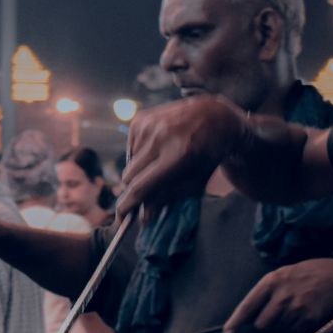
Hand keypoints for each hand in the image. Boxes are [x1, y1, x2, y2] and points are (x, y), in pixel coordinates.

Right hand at [117, 94, 245, 219]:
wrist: (213, 116)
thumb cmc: (207, 155)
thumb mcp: (196, 182)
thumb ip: (169, 198)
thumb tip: (144, 214)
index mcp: (178, 155)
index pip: (142, 185)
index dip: (128, 204)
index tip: (119, 217)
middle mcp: (160, 137)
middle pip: (130, 175)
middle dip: (134, 187)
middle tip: (143, 192)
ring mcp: (149, 125)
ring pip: (130, 163)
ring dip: (140, 169)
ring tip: (160, 162)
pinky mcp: (141, 118)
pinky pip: (131, 148)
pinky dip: (140, 154)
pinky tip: (157, 148)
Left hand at [224, 258, 332, 332]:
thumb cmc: (302, 275)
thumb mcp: (280, 275)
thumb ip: (263, 294)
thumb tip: (247, 318)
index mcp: (271, 281)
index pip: (247, 306)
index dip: (235, 322)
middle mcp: (282, 295)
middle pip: (261, 324)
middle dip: (265, 322)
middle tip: (276, 310)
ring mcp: (296, 308)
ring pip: (278, 329)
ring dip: (282, 323)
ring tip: (294, 306)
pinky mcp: (309, 318)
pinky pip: (293, 331)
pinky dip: (296, 325)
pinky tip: (303, 311)